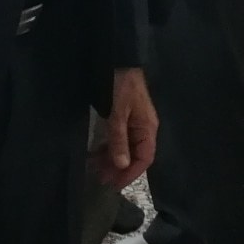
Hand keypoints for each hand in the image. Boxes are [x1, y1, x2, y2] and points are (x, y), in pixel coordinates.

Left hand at [94, 68, 157, 187]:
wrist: (117, 58)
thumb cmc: (121, 85)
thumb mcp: (118, 112)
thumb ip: (119, 139)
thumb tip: (122, 165)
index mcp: (147, 128)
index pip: (144, 159)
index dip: (130, 174)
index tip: (114, 185)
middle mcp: (144, 128)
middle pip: (135, 156)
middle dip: (119, 169)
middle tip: (100, 179)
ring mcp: (134, 122)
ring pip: (125, 148)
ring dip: (112, 160)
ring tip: (95, 169)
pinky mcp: (124, 117)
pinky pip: (119, 139)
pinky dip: (109, 148)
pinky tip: (97, 154)